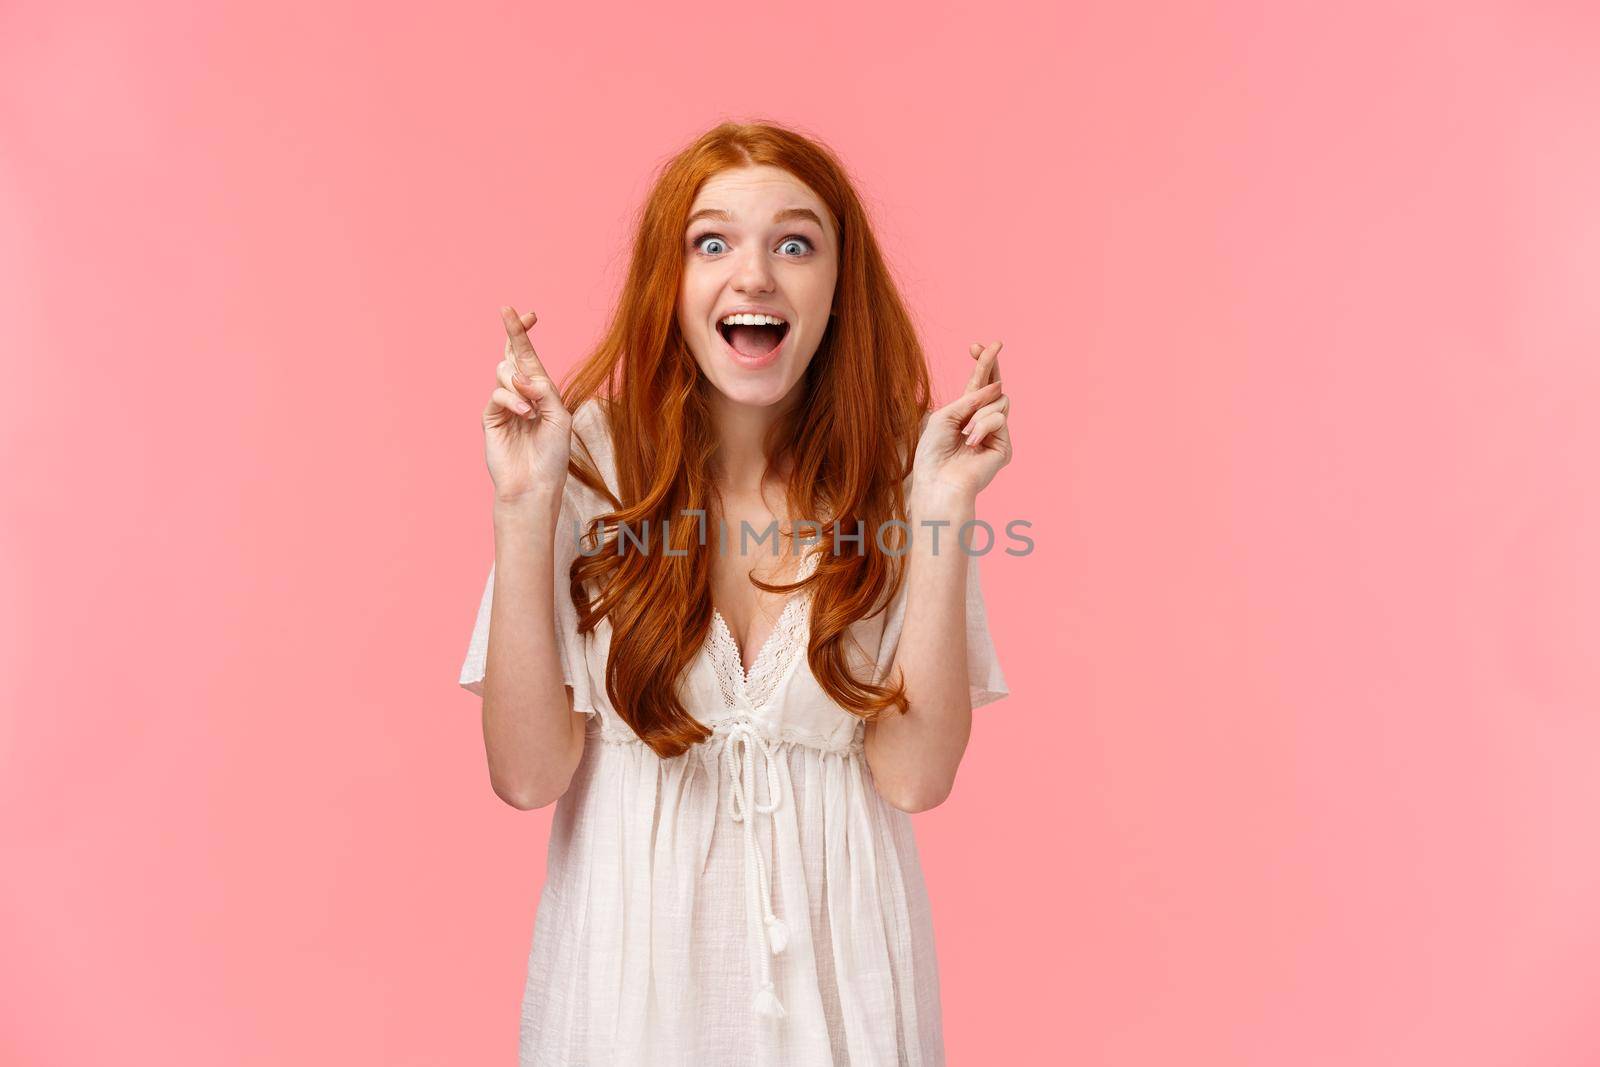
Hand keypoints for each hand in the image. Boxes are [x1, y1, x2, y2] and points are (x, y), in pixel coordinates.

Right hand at [481, 305, 572, 502]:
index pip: (530, 357)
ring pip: (504, 372)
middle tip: (510, 311)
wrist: (535, 485)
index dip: (526, 334)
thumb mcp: (559, 418)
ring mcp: (504, 405)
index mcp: (539, 392)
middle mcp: (520, 394)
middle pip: (512, 355)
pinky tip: (524, 414)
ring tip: (531, 410)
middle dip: (513, 333)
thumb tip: (520, 374)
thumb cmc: (552, 456)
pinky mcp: (491, 417)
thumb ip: (544, 391)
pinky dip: (513, 400)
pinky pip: (497, 394)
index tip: (529, 313)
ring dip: (519, 384)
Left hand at [910, 340, 1011, 500]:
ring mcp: (996, 435)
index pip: (977, 386)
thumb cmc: (934, 453)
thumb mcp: (945, 417)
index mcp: (966, 415)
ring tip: (965, 431)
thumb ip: (970, 399)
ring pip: (999, 402)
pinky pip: (999, 419)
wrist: (938, 481)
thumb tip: (998, 386)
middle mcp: (983, 423)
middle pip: (995, 386)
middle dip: (991, 364)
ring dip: (979, 412)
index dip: (980, 364)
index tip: (975, 346)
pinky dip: (983, 427)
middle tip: (994, 344)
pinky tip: (972, 442)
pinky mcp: (1004, 448)